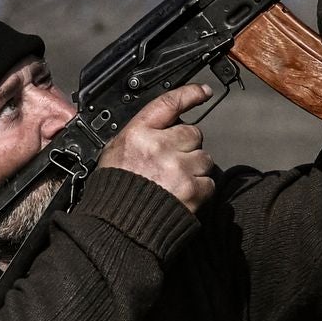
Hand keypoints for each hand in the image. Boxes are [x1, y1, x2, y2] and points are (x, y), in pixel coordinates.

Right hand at [101, 82, 215, 214]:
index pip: (168, 104)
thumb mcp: (114, 153)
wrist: (117, 228)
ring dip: (195, 169)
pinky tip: (182, 195)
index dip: (189, 94)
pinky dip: (200, 190)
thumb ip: (138, 136)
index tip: (203, 92)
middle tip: (173, 162)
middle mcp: (159, 146)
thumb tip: (160, 128)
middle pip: (193, 133)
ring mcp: (178, 168)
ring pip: (204, 158)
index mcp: (138, 134)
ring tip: (174, 182)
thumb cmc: (112, 193)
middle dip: (187, 146)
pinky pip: (209, 182)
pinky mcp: (192, 189)